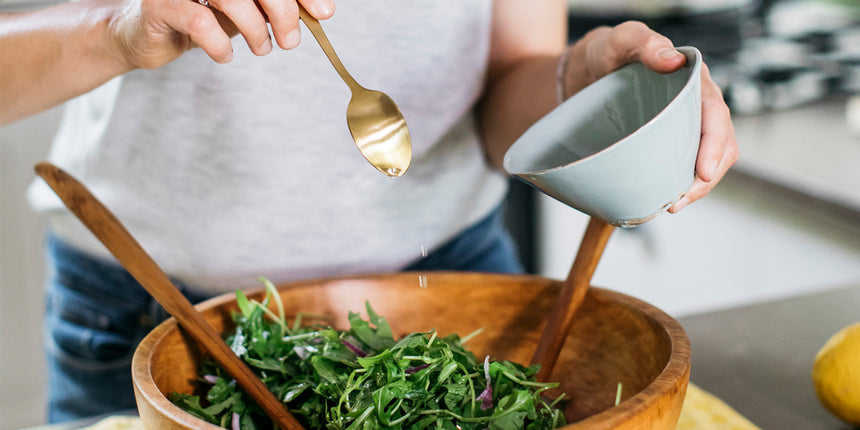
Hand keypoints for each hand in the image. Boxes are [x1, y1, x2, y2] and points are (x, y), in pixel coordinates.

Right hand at [109, 0, 333, 68]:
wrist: (151, 36)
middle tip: (289, 40)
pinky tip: (225, 55)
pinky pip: (199, 22)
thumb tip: (323, 11)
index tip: (325, 13)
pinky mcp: (160, 5)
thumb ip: (281, 9)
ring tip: (261, 48)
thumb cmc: (206, 19)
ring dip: (254, 29)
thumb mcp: (250, 12)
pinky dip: (219, 44)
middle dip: (283, 11)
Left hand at [562, 21, 738, 212]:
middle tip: (679, 201)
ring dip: (695, 186)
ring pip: (705, 160)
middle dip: (707, 176)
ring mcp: (682, 126)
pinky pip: (683, 166)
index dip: (715, 146)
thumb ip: (644, 43)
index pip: (716, 115)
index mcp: (692, 80)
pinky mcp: (668, 143)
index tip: (703, 172)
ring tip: (672, 205)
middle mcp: (694, 105)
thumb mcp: (620, 41)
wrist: (584, 73)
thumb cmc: (606, 52)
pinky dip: (678, 185)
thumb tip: (673, 60)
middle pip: (720, 144)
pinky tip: (663, 198)